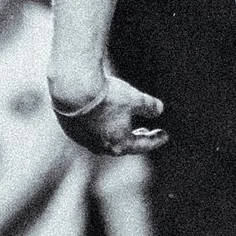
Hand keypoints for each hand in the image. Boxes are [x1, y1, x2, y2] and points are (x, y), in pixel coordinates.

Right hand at [50, 72, 167, 156]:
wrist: (73, 89)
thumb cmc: (107, 95)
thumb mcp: (135, 98)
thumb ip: (149, 106)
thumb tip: (159, 109)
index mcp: (119, 144)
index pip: (143, 145)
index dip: (156, 140)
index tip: (165, 135)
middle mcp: (100, 147)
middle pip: (122, 146)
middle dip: (135, 139)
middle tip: (145, 132)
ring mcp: (83, 140)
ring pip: (103, 139)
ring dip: (115, 132)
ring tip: (121, 123)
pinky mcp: (70, 129)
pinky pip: (89, 131)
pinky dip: (99, 126)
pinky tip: (100, 116)